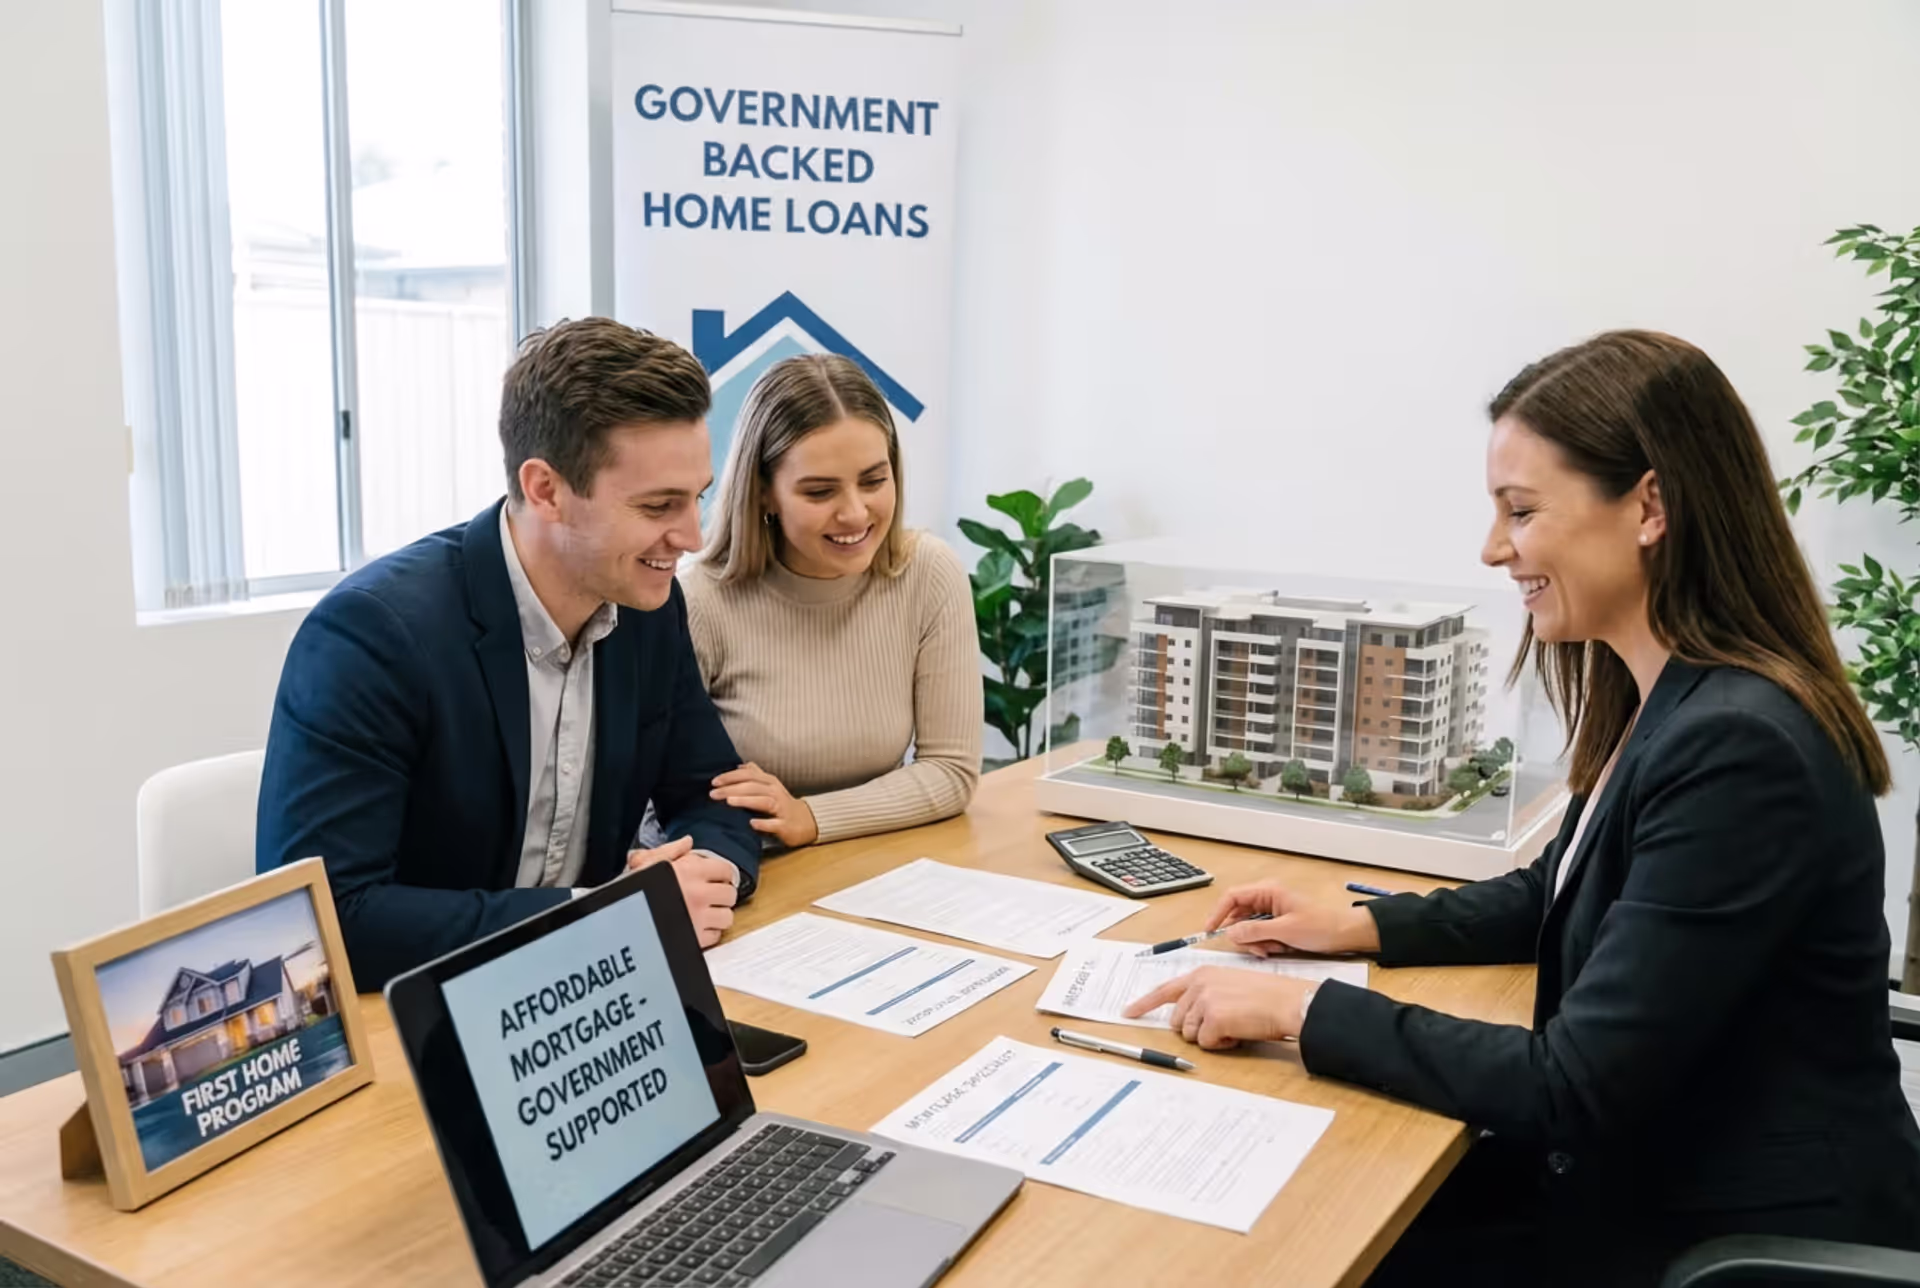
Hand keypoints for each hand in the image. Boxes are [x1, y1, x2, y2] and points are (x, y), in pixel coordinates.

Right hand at [627, 839, 737, 947]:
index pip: (726, 870)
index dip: (723, 874)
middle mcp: (699, 894)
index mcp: (690, 871)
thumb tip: (687, 842)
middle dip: (722, 895)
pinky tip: (697, 927)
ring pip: (727, 917)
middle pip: (730, 894)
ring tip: (706, 913)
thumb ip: (670, 850)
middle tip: (712, 896)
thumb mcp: (646, 862)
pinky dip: (709, 933)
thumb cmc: (630, 889)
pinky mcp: (694, 939)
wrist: (619, 919)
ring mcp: (699, 918)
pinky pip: (715, 937)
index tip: (717, 878)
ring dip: (718, 915)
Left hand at [710, 763, 818, 846]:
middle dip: (731, 789)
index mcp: (769, 782)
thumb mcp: (769, 786)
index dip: (730, 776)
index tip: (713, 782)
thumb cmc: (782, 804)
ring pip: (763, 801)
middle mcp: (775, 792)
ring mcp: (782, 809)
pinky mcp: (786, 826)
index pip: (748, 774)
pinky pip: (775, 824)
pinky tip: (752, 823)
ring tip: (729, 802)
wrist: (806, 822)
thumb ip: (755, 775)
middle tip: (713, 794)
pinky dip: (764, 823)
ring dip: (746, 801)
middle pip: (752, 787)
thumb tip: (739, 765)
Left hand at [1122, 968, 1315, 1048]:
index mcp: (1201, 974)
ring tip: (1234, 1026)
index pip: (1164, 990)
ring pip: (1190, 1034)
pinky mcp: (1213, 1018)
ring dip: (1210, 1037)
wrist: (1286, 1001)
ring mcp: (1204, 1001)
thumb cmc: (1265, 996)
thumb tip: (1185, 1019)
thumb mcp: (1229, 985)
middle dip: (1196, 1029)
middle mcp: (1198, 984)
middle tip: (1223, 1024)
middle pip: (1177, 1021)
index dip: (1145, 1004)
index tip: (1129, 1012)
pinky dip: (1221, 1045)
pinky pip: (1205, 1044)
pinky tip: (1237, 1033)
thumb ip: (1204, 995)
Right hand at [1201, 881, 1380, 956]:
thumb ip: (1255, 930)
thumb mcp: (1285, 930)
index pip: (1232, 897)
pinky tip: (1277, 949)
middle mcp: (1267, 898)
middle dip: (1244, 934)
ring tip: (1272, 949)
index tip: (1210, 930)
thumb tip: (1231, 933)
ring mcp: (1272, 911)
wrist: (1345, 934)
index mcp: (1268, 891)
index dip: (1218, 913)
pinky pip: (1260, 933)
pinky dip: (1264, 944)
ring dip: (1255, 941)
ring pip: (1248, 927)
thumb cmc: (1320, 926)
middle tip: (1256, 949)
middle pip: (1238, 915)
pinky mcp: (1277, 923)